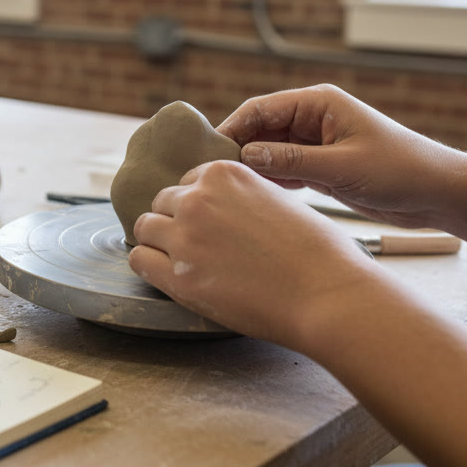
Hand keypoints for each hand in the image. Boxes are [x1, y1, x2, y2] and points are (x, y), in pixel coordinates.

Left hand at [128, 160, 385, 350]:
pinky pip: (139, 260)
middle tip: (199, 247)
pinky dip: (150, 266)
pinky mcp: (179, 277)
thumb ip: (242, 196)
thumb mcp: (278, 199)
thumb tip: (223, 206)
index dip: (199, 205)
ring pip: (145, 228)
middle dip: (177, 222)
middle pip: (162, 203)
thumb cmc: (318, 251)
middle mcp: (197, 199)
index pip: (188, 182)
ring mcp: (184, 237)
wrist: (328, 294)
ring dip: (160, 243)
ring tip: (185, 262)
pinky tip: (170, 275)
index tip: (211, 225)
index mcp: (223, 173)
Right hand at [216, 84, 464, 229]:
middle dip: (236, 149)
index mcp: (319, 103)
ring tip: (225, 188)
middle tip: (209, 176)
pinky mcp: (321, 166)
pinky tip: (253, 196)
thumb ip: (293, 161)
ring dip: (251, 167)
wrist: (439, 193)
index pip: (261, 109)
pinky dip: (269, 181)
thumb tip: (245, 157)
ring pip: (268, 151)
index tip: (208, 153)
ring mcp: (316, 143)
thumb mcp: (343, 166)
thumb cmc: (401, 170)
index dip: (232, 128)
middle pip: (259, 129)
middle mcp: (313, 119)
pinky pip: (284, 169)